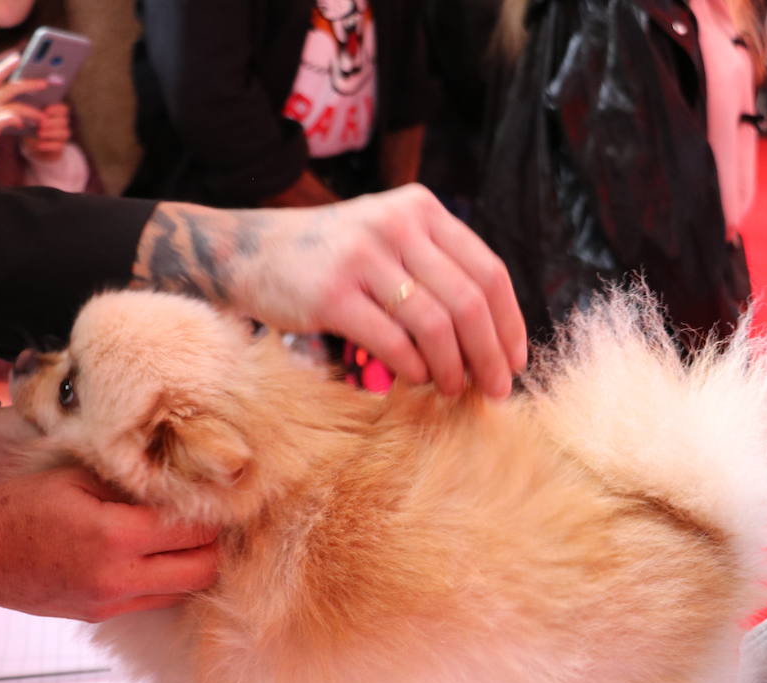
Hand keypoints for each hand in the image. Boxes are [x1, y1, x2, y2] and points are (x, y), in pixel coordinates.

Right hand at [0, 53, 46, 151]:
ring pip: (14, 106)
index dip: (6, 65)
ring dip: (31, 111)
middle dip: (28, 84)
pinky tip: (23, 124)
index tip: (18, 56)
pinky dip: (14, 120)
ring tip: (43, 116)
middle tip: (45, 83)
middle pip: (10, 88)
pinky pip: (5, 120)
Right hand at [0, 466, 220, 621]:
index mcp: (115, 535)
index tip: (217, 496)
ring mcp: (112, 602)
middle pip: (202, 570)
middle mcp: (119, 576)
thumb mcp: (76, 480)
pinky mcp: (103, 615)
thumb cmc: (19, 506)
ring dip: (193, 565)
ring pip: (183, 591)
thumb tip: (179, 484)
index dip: (212, 513)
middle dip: (214, 545)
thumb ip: (130, 486)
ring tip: (186, 538)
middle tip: (211, 520)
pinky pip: (154, 600)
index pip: (192, 531)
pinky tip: (156, 556)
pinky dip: (166, 579)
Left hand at [21, 103, 71, 161]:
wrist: (31, 145)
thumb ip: (25, 115)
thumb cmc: (29, 128)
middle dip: (52, 122)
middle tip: (41, 124)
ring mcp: (61, 137)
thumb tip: (24, 118)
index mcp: (55, 115)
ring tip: (40, 134)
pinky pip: (59, 146)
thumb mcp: (26, 119)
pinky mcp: (59, 148)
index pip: (63, 109)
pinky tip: (39, 145)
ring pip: (64, 133)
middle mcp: (61, 125)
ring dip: (51, 133)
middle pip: (64, 121)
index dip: (57, 109)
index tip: (46, 111)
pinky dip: (49, 145)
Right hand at [134, 186, 528, 398]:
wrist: (252, 251)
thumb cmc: (333, 257)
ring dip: (452, 368)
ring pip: (435, 324)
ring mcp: (362, 257)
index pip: (488, 270)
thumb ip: (437, 268)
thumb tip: (493, 337)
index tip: (514, 360)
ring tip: (452, 389)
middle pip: (468, 301)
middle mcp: (396, 224)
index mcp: (421, 209)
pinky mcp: (332, 294)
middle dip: (488, 355)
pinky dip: (412, 367)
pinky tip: (416, 379)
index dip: (509, 323)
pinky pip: (392, 341)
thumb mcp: (390, 238)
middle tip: (493, 389)